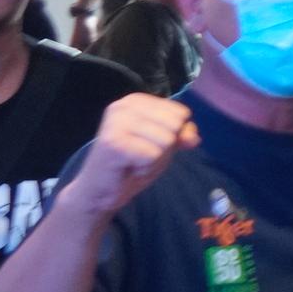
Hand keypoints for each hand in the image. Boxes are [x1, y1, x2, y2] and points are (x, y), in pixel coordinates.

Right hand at [61, 96, 196, 219]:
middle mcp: (123, 106)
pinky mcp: (113, 142)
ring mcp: (116, 122)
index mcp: (135, 100)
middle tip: (140, 155)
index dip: (174, 135)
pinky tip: (128, 167)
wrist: (99, 191)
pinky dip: (145, 167)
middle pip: (174, 125)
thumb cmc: (131, 164)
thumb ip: (181, 135)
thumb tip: (193, 137)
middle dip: (164, 147)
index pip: (180, 113)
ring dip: (154, 159)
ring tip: (134, 161)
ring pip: (165, 140)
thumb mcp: (164, 145)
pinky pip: (153, 155)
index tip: (149, 143)